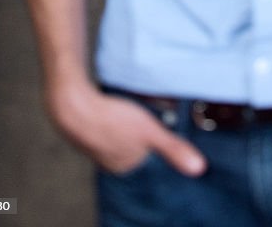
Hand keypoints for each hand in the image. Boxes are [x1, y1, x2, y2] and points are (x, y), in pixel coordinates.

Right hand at [47, 80, 207, 176]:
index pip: (147, 150)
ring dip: (122, 118)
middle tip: (135, 111)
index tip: (151, 118)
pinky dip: (108, 113)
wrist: (71, 105)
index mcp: (123, 166)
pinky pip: (103, 121)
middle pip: (132, 141)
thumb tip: (200, 169)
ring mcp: (93, 144)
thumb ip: (173, 149)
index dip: (151, 132)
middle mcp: (107, 161)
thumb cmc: (111, 120)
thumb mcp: (150, 132)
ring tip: (122, 107)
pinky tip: (108, 104)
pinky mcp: (83, 128)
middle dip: (136, 127)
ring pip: (118, 130)